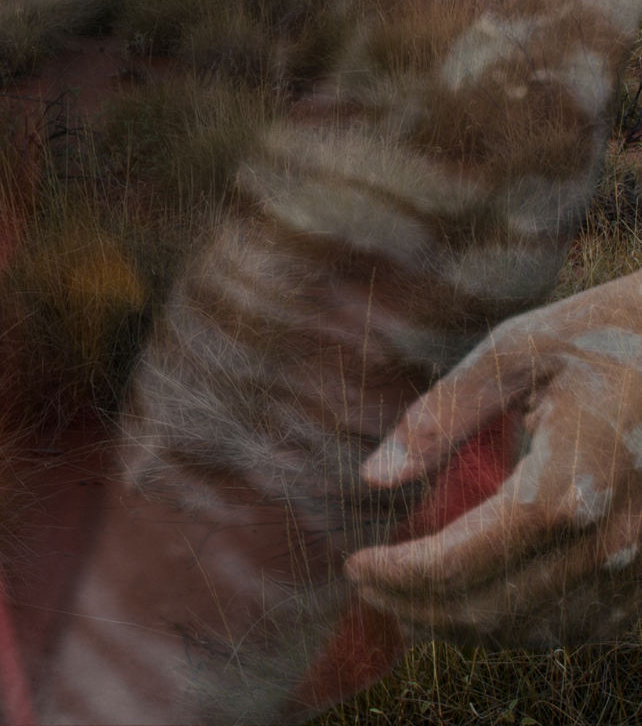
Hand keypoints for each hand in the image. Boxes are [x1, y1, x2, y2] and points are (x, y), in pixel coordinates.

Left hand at [345, 273, 641, 645]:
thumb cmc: (599, 338)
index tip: (355, 564)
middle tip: (367, 586)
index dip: (400, 573)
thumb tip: (376, 476)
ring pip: (537, 629)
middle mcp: (610, 543)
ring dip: (465, 625)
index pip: (461, 562)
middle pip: (493, 607)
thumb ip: (441, 417)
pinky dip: (520, 623)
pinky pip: (581, 625)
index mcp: (565, 489)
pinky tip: (478, 599)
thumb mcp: (512, 353)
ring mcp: (640, 568)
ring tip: (408, 602)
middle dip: (419, 606)